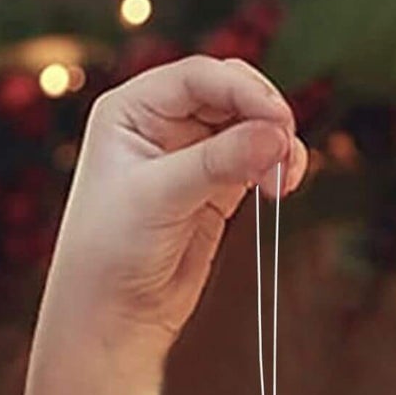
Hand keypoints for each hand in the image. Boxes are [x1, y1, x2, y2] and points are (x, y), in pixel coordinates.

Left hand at [39, 54, 309, 360]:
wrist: (110, 317)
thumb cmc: (110, 253)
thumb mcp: (159, 198)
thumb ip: (218, 162)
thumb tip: (276, 135)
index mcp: (131, 110)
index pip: (198, 78)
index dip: (242, 91)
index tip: (277, 120)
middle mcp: (159, 125)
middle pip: (229, 94)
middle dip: (263, 114)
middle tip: (285, 144)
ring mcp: (189, 156)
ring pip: (248, 127)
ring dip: (275, 142)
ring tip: (285, 175)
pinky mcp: (213, 189)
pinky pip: (254, 161)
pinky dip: (275, 166)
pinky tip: (282, 184)